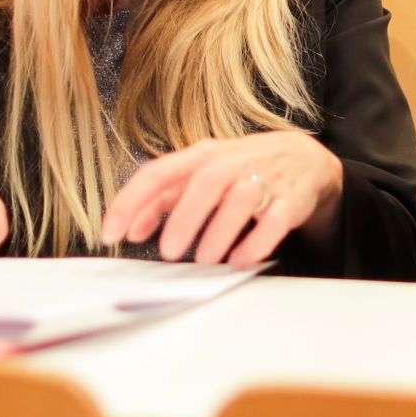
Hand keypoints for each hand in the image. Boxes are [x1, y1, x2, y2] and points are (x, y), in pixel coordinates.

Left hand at [100, 131, 343, 267]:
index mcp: (202, 155)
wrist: (304, 159)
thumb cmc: (242, 169)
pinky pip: (274, 221)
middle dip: (184, 219)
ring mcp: (264, 179)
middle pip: (206, 182)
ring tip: (206, 260)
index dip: (132, 202)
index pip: (159, 172)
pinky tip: (240, 260)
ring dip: (219, 233)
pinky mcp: (291, 200)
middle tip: (169, 253)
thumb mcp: (200, 173)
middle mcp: (232, 162)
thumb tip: (133, 228)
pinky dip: (255, 243)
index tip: (112, 233)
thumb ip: (166, 198)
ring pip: (241, 200)